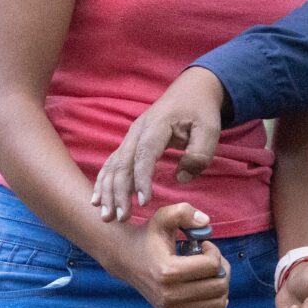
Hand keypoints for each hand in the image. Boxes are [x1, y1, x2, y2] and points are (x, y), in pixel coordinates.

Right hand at [94, 67, 230, 221]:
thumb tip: (181, 178)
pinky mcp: (129, 143)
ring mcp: (130, 137)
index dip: (142, 179)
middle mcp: (137, 131)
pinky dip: (103, 182)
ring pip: (112, 165)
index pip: (144, 155)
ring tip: (106, 215)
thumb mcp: (210, 130)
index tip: (144, 202)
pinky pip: (112, 164)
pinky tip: (97, 200)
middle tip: (120, 218)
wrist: (191, 90)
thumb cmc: (201, 111)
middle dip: (118, 192)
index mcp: (157, 125)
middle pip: (122, 163)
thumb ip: (199, 154)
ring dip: (107, 191)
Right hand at [123, 200, 229, 307]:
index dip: (214, 251)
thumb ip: (184, 212)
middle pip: (219, 285)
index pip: (212, 265)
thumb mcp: (163, 217)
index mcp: (168, 271)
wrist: (127, 259)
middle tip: (210, 260)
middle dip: (222, 269)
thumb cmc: (149, 237)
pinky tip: (211, 294)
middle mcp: (170, 295)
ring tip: (208, 275)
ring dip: (221, 286)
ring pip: (218, 303)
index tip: (203, 246)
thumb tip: (207, 222)